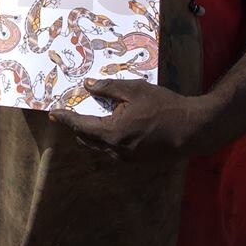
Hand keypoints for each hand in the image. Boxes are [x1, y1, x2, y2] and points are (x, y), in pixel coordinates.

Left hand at [49, 78, 206, 161]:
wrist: (191, 129)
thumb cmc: (164, 106)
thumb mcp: (135, 90)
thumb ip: (109, 88)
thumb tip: (88, 85)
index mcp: (112, 133)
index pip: (80, 125)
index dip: (65, 118)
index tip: (53, 113)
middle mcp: (116, 150)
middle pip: (87, 139)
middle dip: (76, 126)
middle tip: (68, 113)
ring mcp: (127, 157)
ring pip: (99, 146)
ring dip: (90, 134)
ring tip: (86, 118)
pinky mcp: (137, 159)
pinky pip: (112, 150)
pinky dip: (104, 139)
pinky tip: (109, 126)